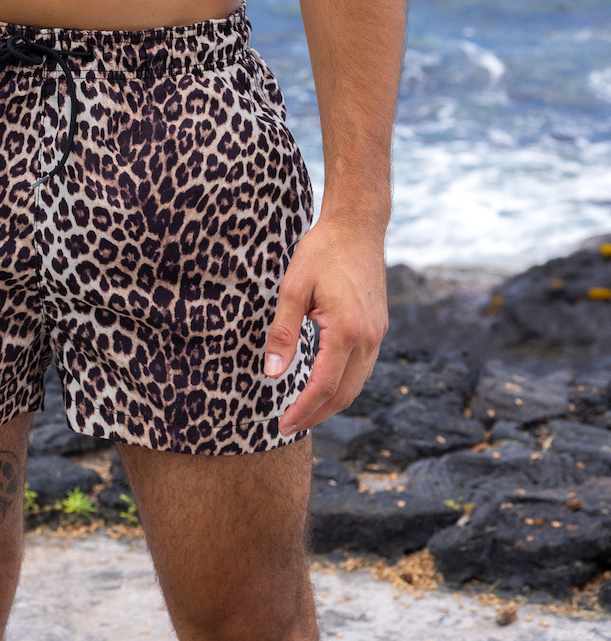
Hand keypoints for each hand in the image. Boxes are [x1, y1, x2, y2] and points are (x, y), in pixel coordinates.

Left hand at [263, 216, 387, 436]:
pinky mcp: (378, 327)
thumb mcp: (293, 288)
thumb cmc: (321, 251)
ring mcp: (377, 334)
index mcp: (346, 331)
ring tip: (304, 411)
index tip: (282, 424)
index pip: (324, 386)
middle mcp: (368, 338)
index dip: (302, 410)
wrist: (357, 226)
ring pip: (357, 384)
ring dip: (331, 403)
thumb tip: (272, 373)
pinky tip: (324, 383)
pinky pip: (363, 367)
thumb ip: (283, 333)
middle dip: (317, 415)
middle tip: (289, 425)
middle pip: (345, 394)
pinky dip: (343, 383)